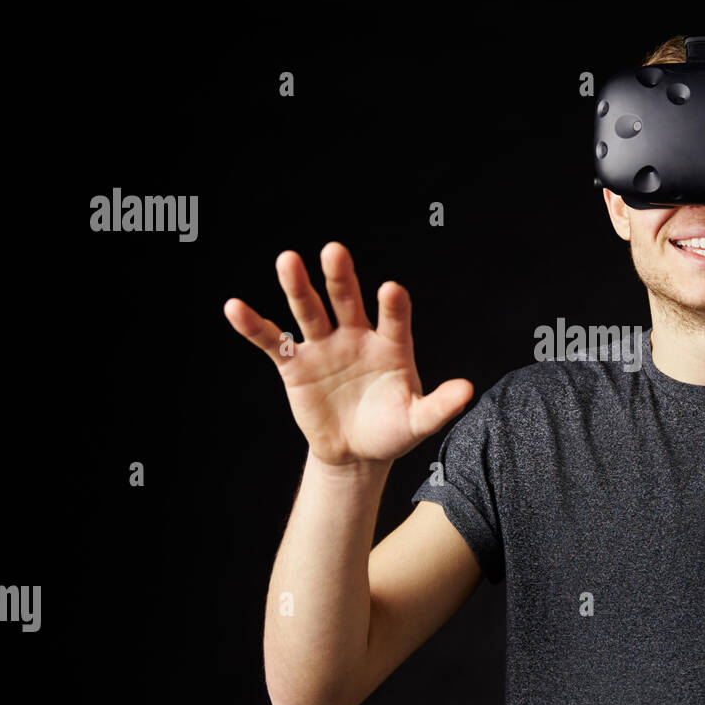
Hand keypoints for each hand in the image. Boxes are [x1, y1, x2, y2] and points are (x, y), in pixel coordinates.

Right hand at [223, 242, 472, 465]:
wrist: (356, 452)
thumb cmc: (391, 430)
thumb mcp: (418, 422)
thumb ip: (440, 406)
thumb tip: (469, 390)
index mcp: (391, 346)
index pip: (393, 318)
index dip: (393, 306)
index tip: (391, 290)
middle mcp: (356, 337)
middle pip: (347, 300)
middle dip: (340, 277)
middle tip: (333, 252)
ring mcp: (324, 346)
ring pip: (309, 310)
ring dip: (297, 286)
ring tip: (288, 260)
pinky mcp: (295, 364)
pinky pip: (272, 341)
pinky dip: (253, 325)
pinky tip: (235, 307)